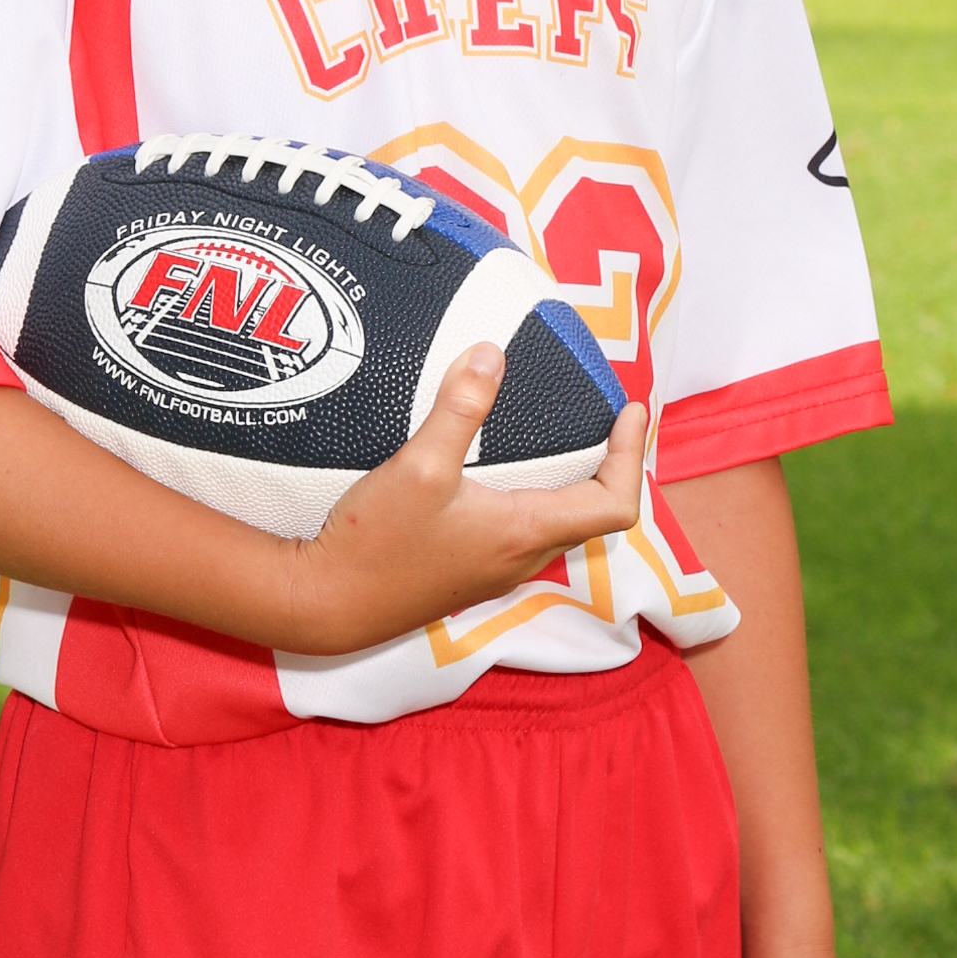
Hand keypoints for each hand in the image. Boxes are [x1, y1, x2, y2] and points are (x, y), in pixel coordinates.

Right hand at [284, 345, 646, 655]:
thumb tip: (491, 353)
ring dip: (571, 483)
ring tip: (562, 437)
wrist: (325, 604)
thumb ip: (460, 409)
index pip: (613, 504)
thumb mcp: (419, 467)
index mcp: (524, 534)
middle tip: (604, 419)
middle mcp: (519, 559)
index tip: (632, 411)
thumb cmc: (375, 543)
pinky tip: (499, 472)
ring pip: (555, 525)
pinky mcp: (466, 572)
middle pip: (592, 515)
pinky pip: (521, 532)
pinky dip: (535, 497)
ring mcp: (493, 571)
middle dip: (607, 465)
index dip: (631, 456)